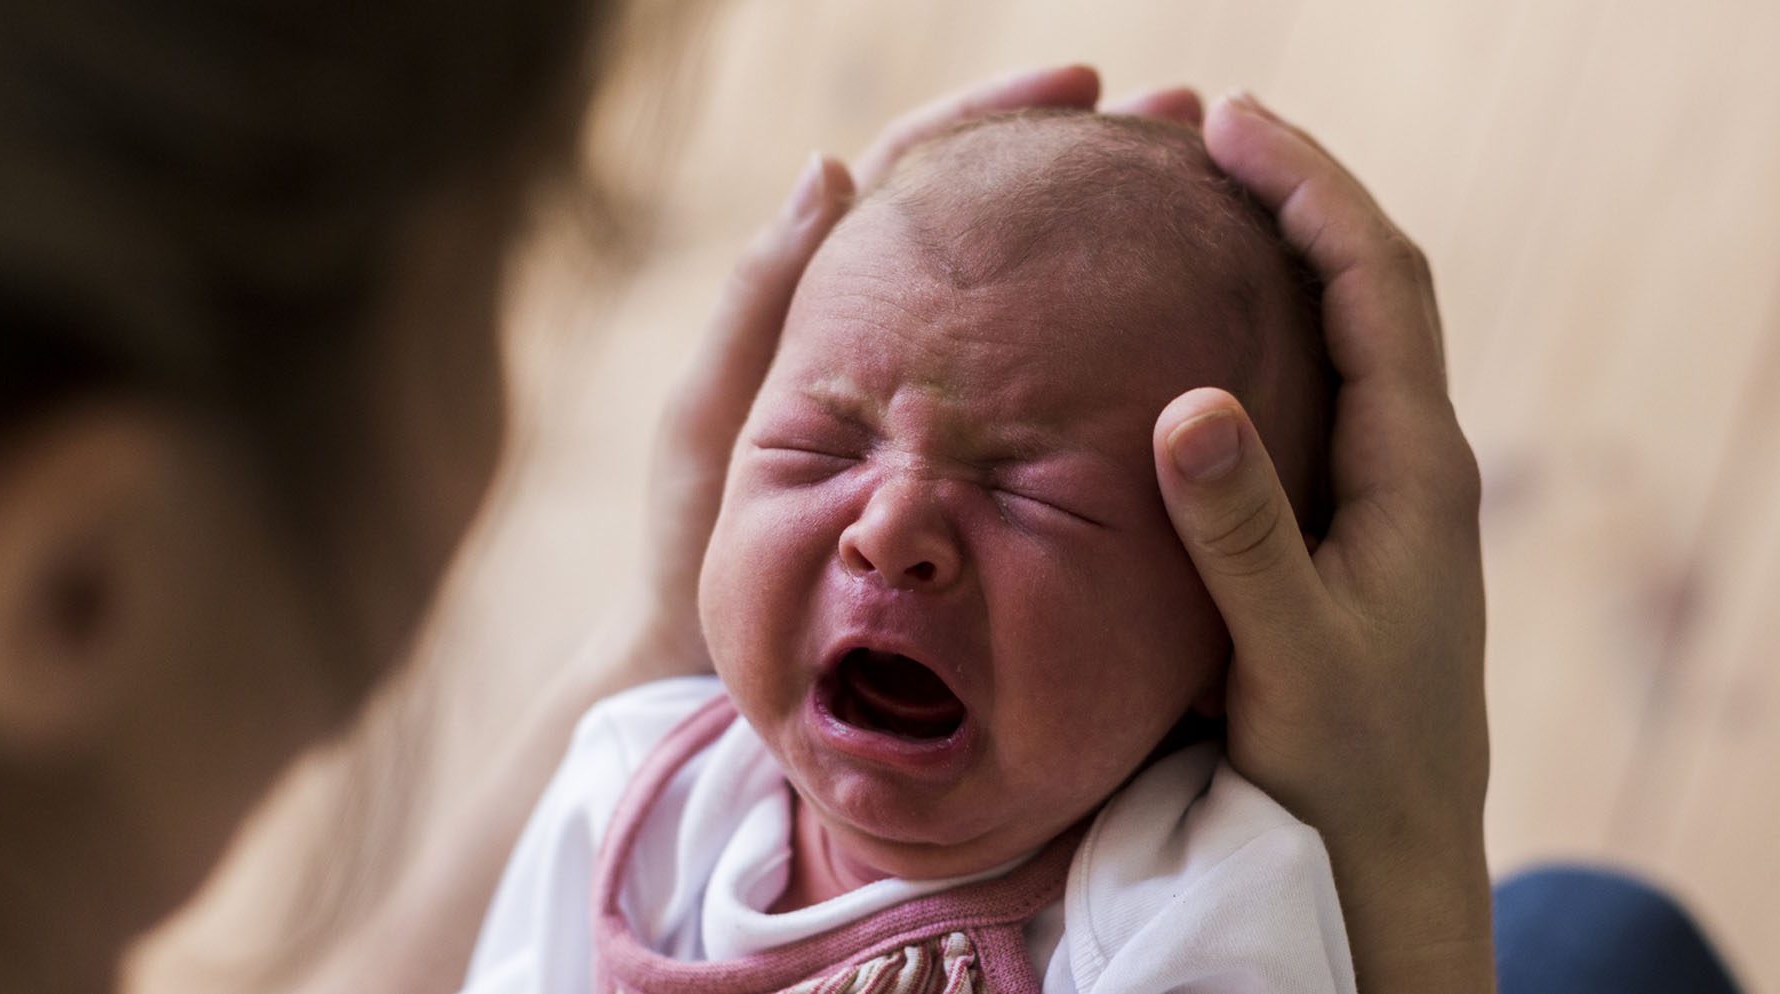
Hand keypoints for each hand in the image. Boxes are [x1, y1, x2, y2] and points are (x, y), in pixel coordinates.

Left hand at [636, 64, 1204, 676]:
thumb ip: (760, 303)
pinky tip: (1187, 339)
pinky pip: (1053, 403)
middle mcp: (900, 340)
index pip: (922, 174)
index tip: (1082, 84)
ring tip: (1212, 202)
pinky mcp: (979, 475)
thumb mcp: (712, 419)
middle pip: (1002, 223)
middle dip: (1089, 164)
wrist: (710, 666)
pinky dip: (1113, 360)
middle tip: (1185, 126)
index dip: (996, 119)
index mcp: (830, 303)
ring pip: (1038, 304)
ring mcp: (946, 407)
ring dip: (1118, 246)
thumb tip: (831, 167)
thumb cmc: (692, 545)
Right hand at [1151, 94, 1492, 992]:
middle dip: (1299, 194)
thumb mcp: (1289, 654)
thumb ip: (1241, 533)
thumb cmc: (1346, 765)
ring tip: (1203, 200)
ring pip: (1348, 334)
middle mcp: (1415, 463)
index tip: (1229, 123)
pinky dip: (1271, 328)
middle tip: (1207, 131)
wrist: (1390, 854)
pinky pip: (1320, 391)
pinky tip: (1204, 333)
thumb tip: (1190, 401)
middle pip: (1371, 285)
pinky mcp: (1353, 527)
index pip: (1375, 283)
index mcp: (1416, 469)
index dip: (1309, 189)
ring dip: (1288, 252)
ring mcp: (1388, 493)